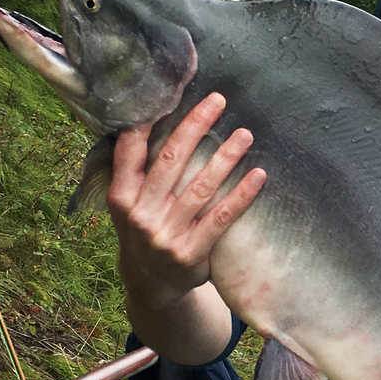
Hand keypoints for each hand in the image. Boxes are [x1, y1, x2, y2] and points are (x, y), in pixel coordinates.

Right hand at [107, 92, 266, 309]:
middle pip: (170, 162)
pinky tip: (259, 175)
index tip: (170, 94)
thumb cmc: (145, 229)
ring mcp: (165, 235)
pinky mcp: (191, 252)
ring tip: (245, 134)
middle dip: (195, 127)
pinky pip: (221, 217)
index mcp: (121, 197)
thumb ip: (135, 169)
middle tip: (218, 100)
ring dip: (225, 157)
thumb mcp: (127, 204)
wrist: (151, 285)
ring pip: (200, 187)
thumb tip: (150, 117)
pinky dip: (242, 195)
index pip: (130, 152)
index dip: (148, 124)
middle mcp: (140, 215)